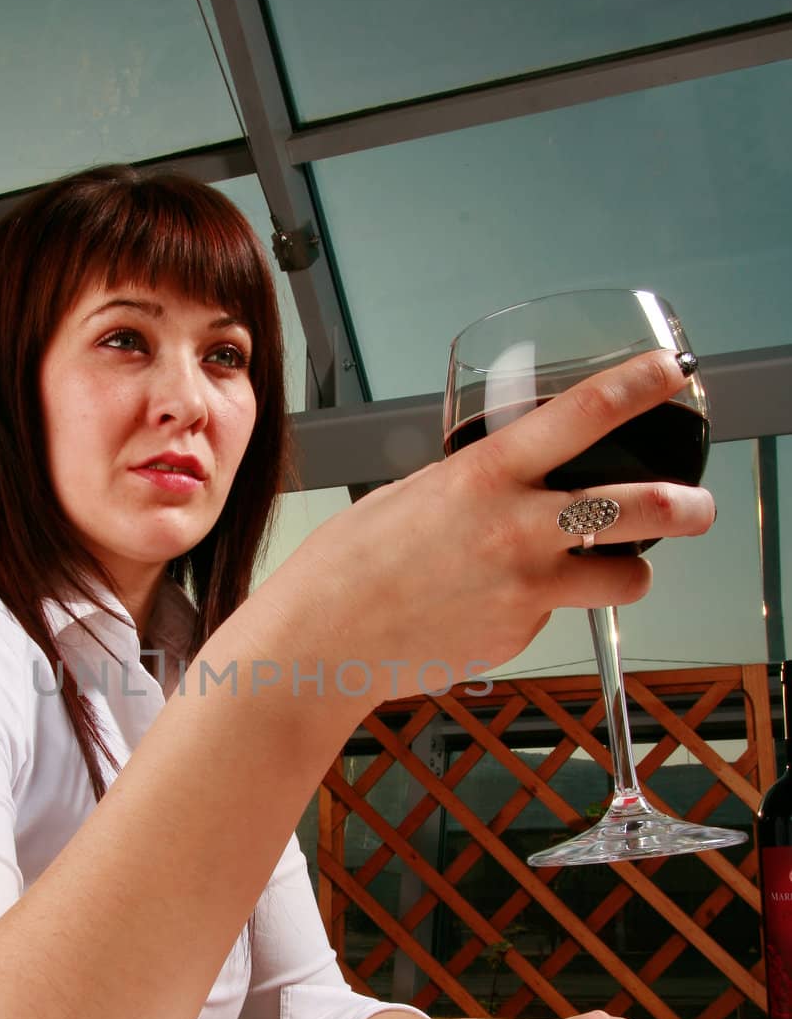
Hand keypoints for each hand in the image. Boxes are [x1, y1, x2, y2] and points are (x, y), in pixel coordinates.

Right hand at [285, 350, 713, 703]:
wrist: (318, 646)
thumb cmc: (344, 569)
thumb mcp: (408, 497)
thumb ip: (469, 485)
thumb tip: (502, 483)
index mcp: (483, 478)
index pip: (581, 416)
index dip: (638, 386)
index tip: (670, 372)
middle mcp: (515, 531)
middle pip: (638, 509)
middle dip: (687, 507)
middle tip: (699, 506)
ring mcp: (524, 591)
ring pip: (626, 580)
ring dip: (632, 571)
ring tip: (622, 568)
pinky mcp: (517, 638)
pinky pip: (556, 616)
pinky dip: (544, 608)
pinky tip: (497, 606)